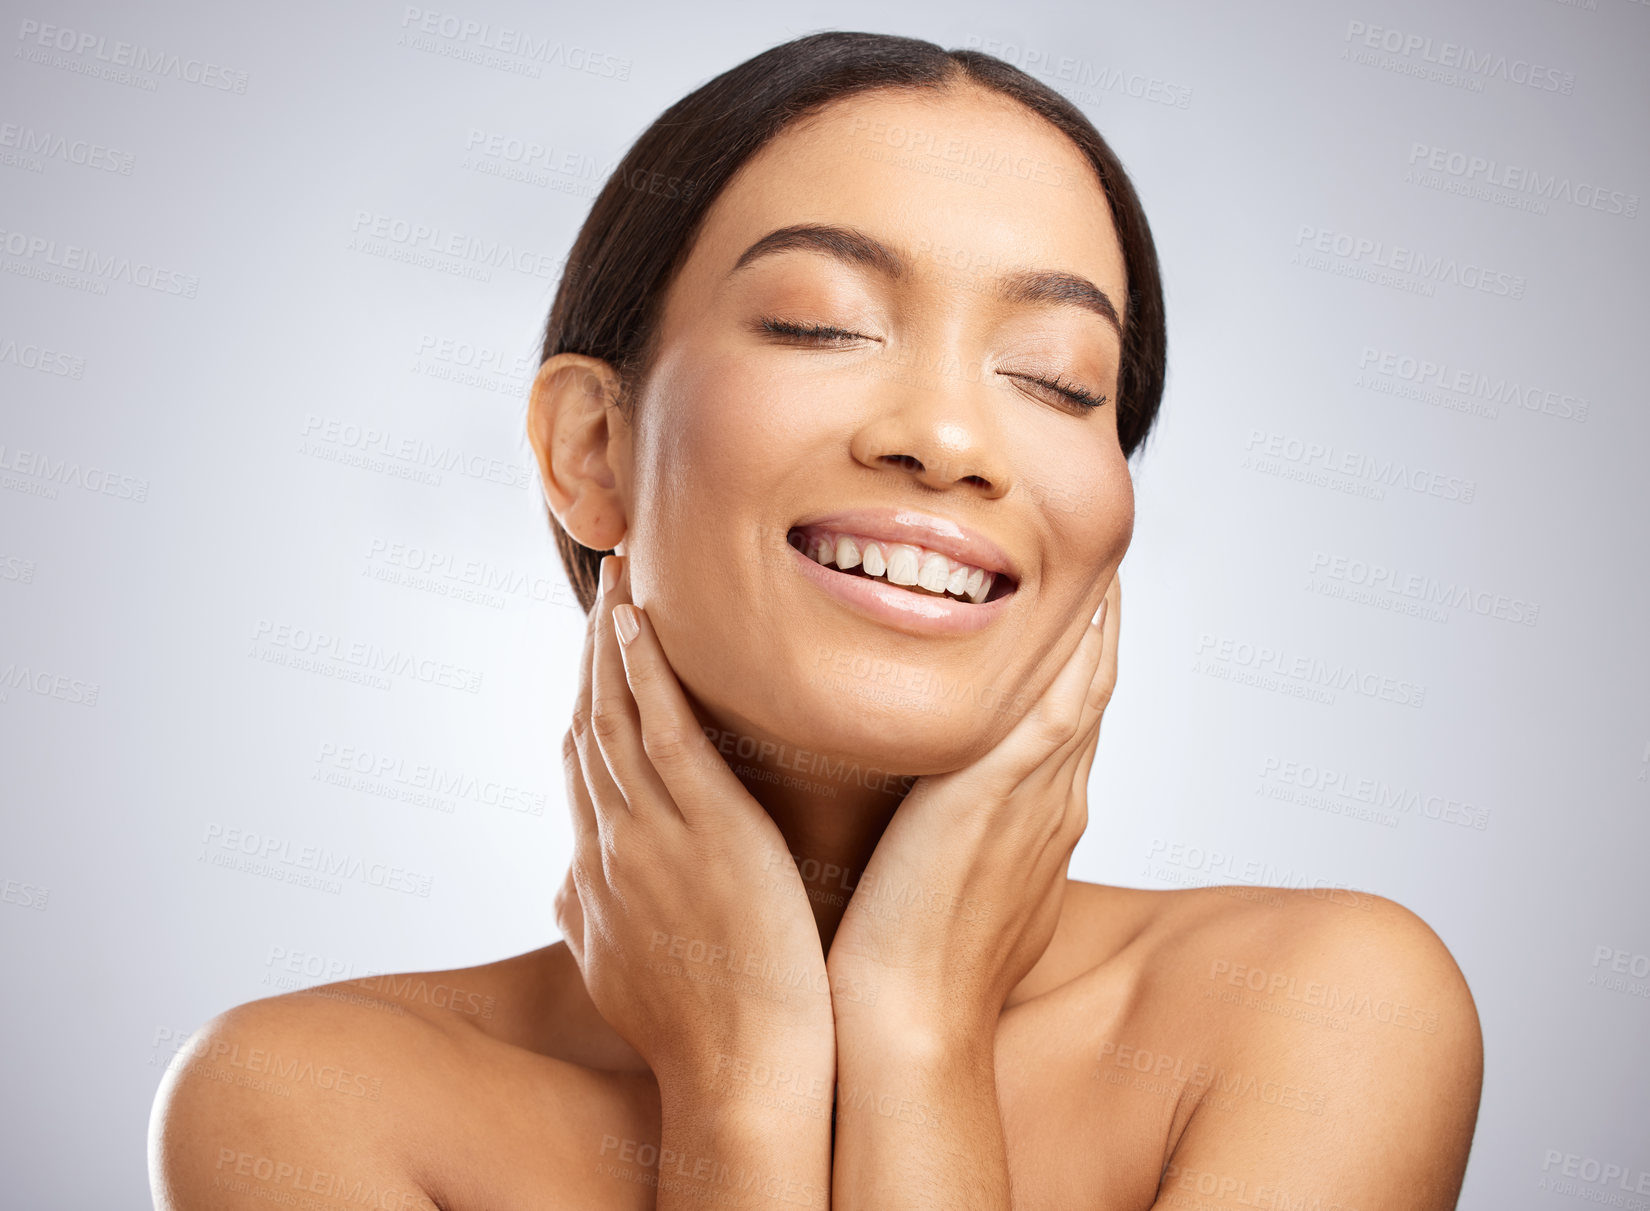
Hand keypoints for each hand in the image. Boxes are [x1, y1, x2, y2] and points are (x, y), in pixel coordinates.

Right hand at [555, 554, 834, 1091]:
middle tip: (600, 581)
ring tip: (617, 573)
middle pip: (590, 723)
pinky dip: (644, 672)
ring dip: (610, 639)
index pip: (582, 766)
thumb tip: (562, 888)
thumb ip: (588, 918)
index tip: (593, 652)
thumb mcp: (617, 972)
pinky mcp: (706, 826)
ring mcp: (653, 830)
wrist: (739, 1073)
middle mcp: (613, 840)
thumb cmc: (700, 1032)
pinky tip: (636, 623)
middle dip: (591, 649)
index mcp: (599, 871)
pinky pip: (663, 731)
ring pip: (617, 714)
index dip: (583, 699)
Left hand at [826, 573, 1121, 1044]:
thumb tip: (930, 816)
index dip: (1076, 653)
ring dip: (1091, 613)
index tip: (1068, 598)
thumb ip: (950, 841)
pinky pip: (1059, 697)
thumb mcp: (950, 893)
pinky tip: (1075, 591)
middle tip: (1091, 551)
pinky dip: (1072, 644)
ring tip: (1088, 547)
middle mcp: (1055, 798)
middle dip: (1092, 616)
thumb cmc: (913, 973)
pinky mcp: (1005, 790)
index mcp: (1040, 819)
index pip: (1069, 713)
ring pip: (1084, 679)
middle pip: (1090, 683)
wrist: (908, 1025)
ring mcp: (1040, 793)